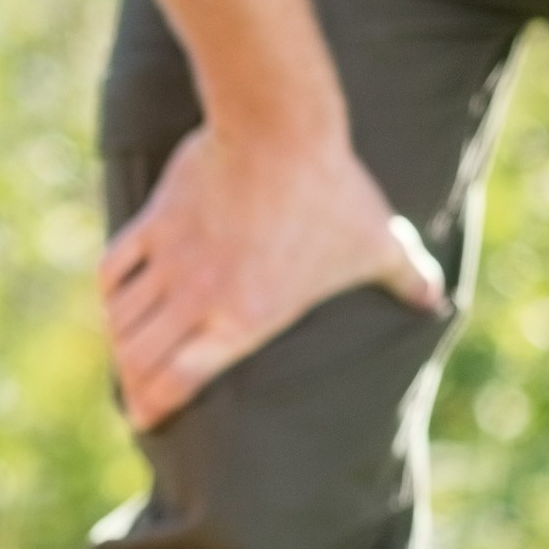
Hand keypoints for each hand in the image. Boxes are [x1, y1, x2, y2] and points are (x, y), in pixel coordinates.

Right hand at [101, 118, 442, 430]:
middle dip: (131, 383)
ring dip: (118, 339)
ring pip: (121, 318)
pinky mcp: (156, 222)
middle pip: (140, 358)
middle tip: (132, 394)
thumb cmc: (333, 193)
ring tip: (123, 348)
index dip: (156, 405)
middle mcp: (199, 299)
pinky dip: (110, 289)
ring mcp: (171, 261)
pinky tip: (114, 297)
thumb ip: (405, 277)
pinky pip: (115, 268)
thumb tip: (437, 299)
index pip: (181, 381)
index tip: (146, 418)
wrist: (279, 130)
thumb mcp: (376, 242)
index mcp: (246, 321)